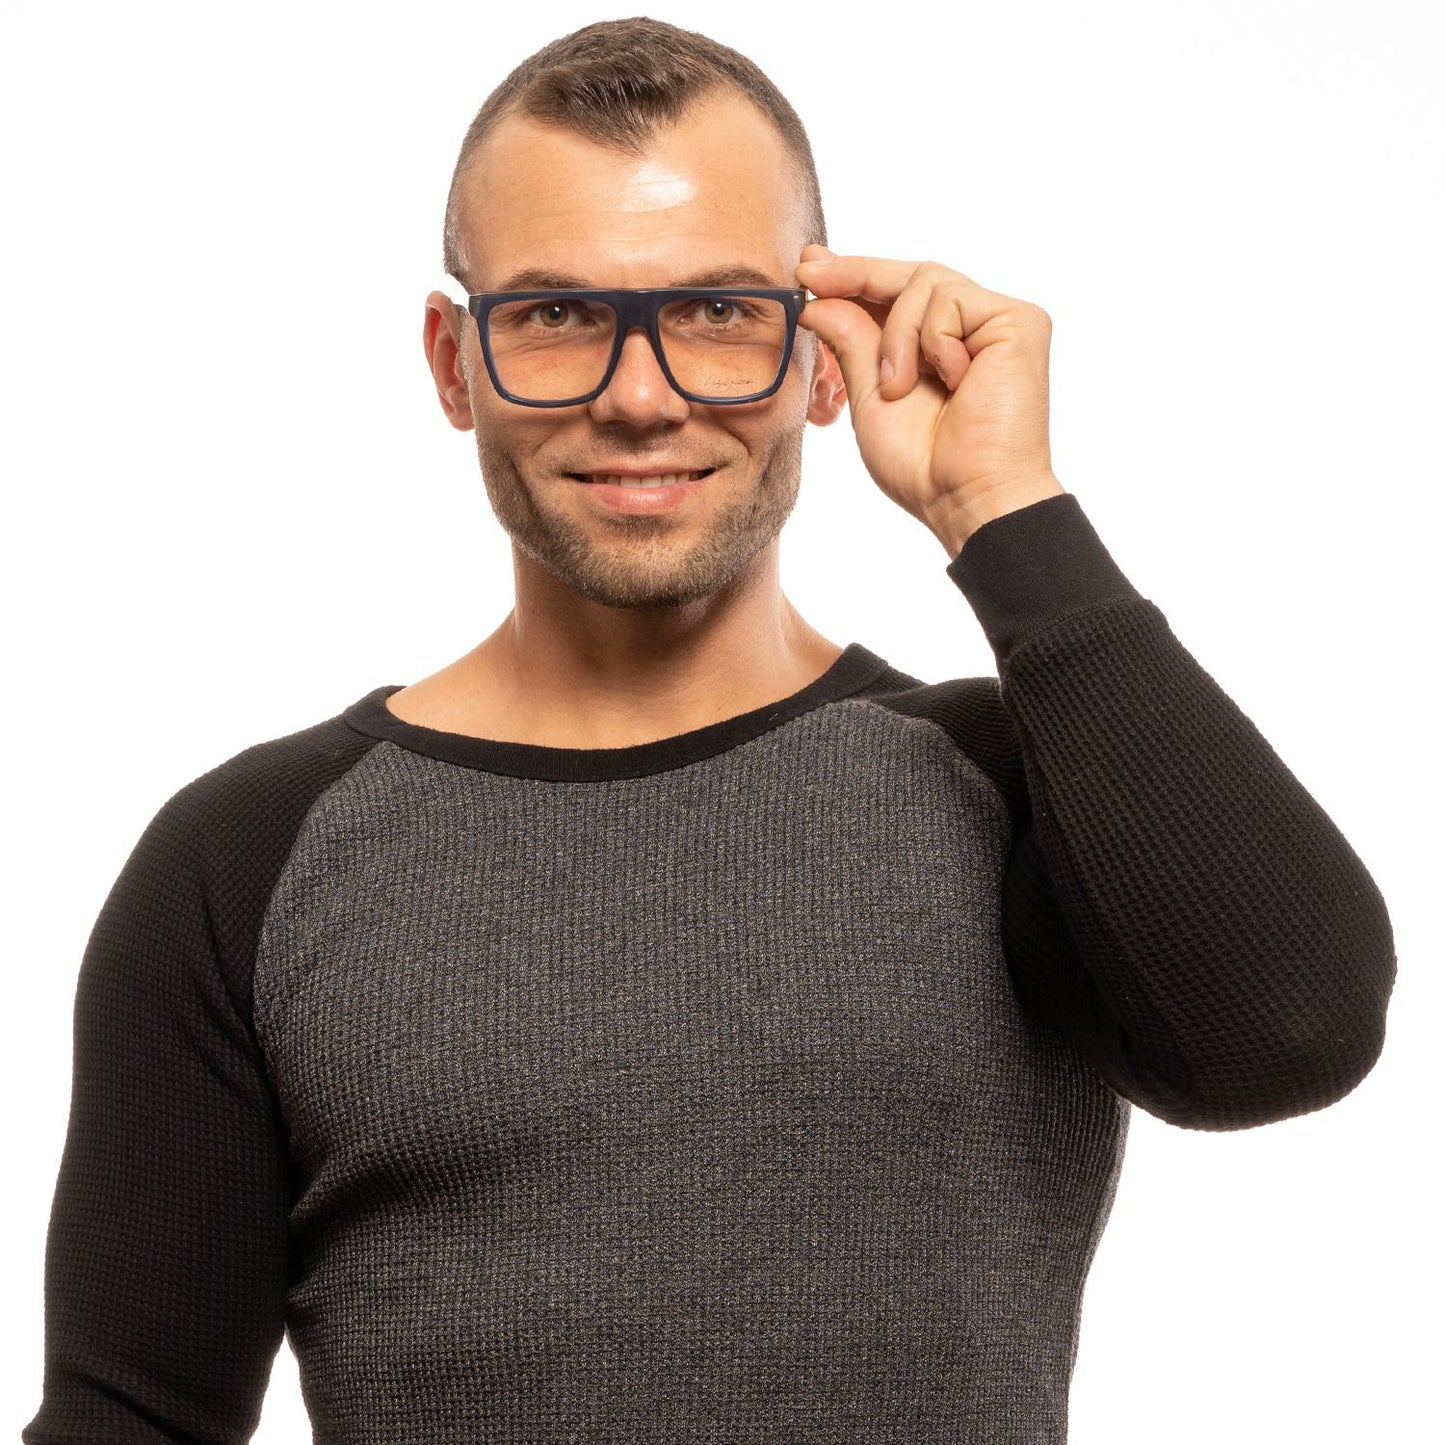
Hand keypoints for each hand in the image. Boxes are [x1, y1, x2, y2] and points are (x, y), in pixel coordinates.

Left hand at [795, 246, 1064, 555]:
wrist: (967, 497)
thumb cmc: (924, 465)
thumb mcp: (870, 397)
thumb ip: (852, 343)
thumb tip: (818, 297)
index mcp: (941, 346)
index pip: (897, 294)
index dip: (854, 276)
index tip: (808, 267)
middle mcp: (975, 328)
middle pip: (912, 274)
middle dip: (857, 274)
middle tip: (811, 274)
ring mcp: (999, 322)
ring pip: (926, 281)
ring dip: (897, 336)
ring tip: (900, 387)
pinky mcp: (1021, 321)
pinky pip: (952, 299)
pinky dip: (932, 340)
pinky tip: (951, 382)